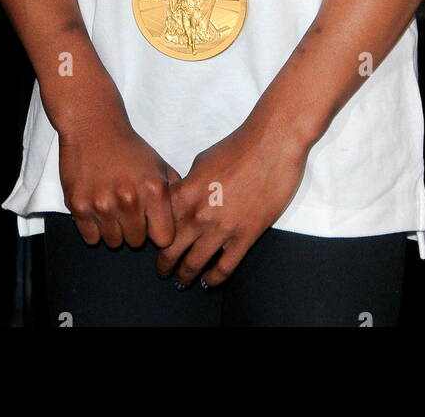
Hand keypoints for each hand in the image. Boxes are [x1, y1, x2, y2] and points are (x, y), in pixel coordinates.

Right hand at [59, 107, 179, 248]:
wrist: (93, 126)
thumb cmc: (128, 147)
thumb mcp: (158, 165)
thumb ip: (174, 193)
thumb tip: (183, 217)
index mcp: (153, 190)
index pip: (163, 238)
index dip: (158, 232)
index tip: (153, 225)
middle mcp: (129, 199)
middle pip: (137, 242)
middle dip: (135, 229)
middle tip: (128, 210)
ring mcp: (102, 205)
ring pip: (114, 242)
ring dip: (114, 230)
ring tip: (112, 207)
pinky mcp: (79, 207)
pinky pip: (91, 238)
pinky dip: (94, 229)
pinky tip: (97, 208)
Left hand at [156, 115, 307, 286]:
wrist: (271, 144)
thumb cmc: (238, 146)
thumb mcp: (201, 161)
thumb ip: (188, 185)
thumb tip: (183, 199)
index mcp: (185, 193)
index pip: (159, 223)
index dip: (153, 236)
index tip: (154, 243)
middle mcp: (198, 214)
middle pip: (171, 250)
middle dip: (164, 264)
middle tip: (163, 270)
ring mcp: (221, 228)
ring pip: (194, 264)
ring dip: (185, 276)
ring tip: (182, 281)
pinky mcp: (245, 236)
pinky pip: (224, 267)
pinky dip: (214, 278)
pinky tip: (209, 281)